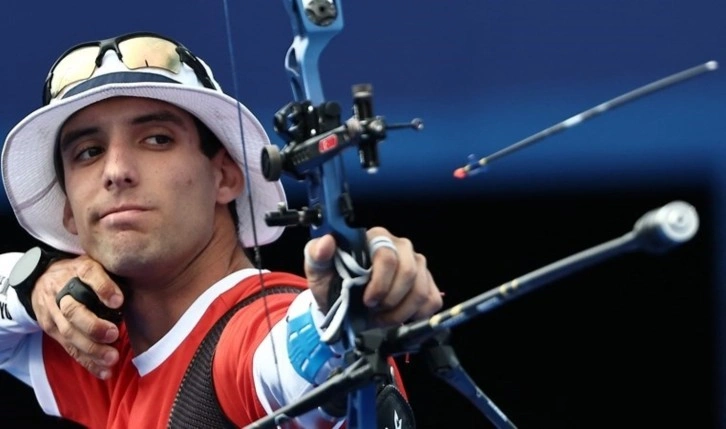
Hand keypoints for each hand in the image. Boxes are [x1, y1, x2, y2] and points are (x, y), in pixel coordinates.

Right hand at [33, 256, 123, 379]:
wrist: (43, 277)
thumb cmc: (83, 272)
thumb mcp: (98, 263)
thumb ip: (116, 272)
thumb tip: (147, 280)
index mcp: (80, 269)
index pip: (89, 274)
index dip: (103, 288)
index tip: (119, 301)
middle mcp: (63, 290)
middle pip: (73, 310)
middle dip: (94, 326)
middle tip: (114, 334)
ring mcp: (54, 312)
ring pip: (69, 333)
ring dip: (92, 349)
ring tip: (112, 358)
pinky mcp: (52, 329)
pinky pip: (69, 348)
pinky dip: (87, 361)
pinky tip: (104, 371)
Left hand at [304, 227, 442, 325]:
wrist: (345, 306)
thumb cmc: (333, 284)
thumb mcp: (318, 271)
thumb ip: (317, 254)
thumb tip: (327, 242)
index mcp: (376, 238)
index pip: (388, 256)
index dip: (380, 283)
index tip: (367, 301)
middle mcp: (401, 247)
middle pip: (410, 272)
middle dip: (390, 299)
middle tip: (373, 310)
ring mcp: (418, 264)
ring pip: (421, 290)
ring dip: (400, 312)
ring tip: (382, 317)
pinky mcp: (428, 283)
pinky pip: (432, 300)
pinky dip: (416, 316)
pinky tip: (399, 317)